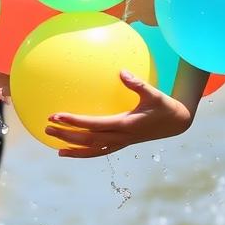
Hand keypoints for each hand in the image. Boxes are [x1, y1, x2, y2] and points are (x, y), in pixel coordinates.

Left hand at [44, 69, 193, 156]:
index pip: (93, 124)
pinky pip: (100, 151)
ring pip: (93, 150)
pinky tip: (73, 150)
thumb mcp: (154, 93)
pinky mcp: (122, 143)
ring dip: (73, 148)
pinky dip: (85, 152)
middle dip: (67, 134)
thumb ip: (138, 83)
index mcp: (125, 124)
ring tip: (55, 147)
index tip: (57, 115)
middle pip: (88, 139)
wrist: (176, 123)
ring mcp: (121, 142)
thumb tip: (121, 71)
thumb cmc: (164, 105)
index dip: (74, 121)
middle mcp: (120, 137)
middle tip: (47, 127)